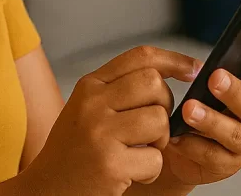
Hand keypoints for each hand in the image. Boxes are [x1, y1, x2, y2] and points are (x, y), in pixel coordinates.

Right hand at [20, 46, 199, 195]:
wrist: (46, 189)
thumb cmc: (74, 150)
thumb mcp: (87, 108)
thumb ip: (119, 89)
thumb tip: (169, 74)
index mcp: (89, 85)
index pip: (140, 56)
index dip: (174, 59)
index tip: (194, 69)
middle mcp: (92, 102)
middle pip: (155, 84)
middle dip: (165, 107)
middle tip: (151, 129)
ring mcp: (100, 132)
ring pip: (159, 121)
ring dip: (159, 143)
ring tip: (138, 153)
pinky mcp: (110, 163)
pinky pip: (155, 159)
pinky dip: (150, 171)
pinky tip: (130, 173)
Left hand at [159, 16, 240, 188]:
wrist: (177, 148)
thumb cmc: (194, 107)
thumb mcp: (202, 85)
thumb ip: (210, 72)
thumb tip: (203, 65)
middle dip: (235, 90)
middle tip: (215, 77)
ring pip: (234, 133)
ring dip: (212, 120)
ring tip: (189, 110)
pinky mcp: (227, 165)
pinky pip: (212, 156)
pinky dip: (194, 145)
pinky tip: (177, 137)